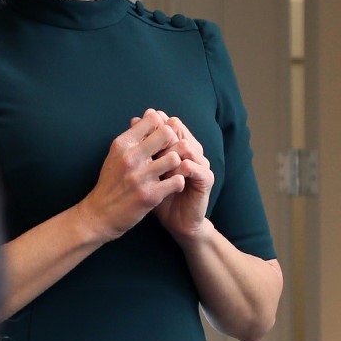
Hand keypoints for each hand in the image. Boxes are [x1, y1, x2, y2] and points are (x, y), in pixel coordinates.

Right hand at [78, 110, 187, 239]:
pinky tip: (172, 185)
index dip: (163, 127)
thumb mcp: (116, 155)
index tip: (163, 140)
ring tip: (173, 170)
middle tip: (172, 154)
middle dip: (173, 143)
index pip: (153, 119)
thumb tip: (151, 114)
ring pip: (174, 157)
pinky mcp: (149, 195)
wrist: (99, 215)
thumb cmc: (110, 184)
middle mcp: (130, 157)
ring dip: (178, 164)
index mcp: (122, 144)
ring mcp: (140, 177)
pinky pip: (177, 181)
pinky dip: (178, 182)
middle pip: (166, 134)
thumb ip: (134, 137)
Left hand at [151, 114, 213, 238]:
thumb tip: (134, 119)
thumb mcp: (148, 168)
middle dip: (161, 136)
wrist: (176, 221)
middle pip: (179, 130)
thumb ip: (144, 145)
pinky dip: (181, 168)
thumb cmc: (159, 194)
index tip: (139, 132)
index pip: (170, 123)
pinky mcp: (206, 179)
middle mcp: (193, 150)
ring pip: (186, 146)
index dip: (155, 125)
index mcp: (180, 144)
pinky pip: (194, 167)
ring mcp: (201, 163)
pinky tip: (170, 173)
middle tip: (148, 145)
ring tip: (157, 160)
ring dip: (169, 152)